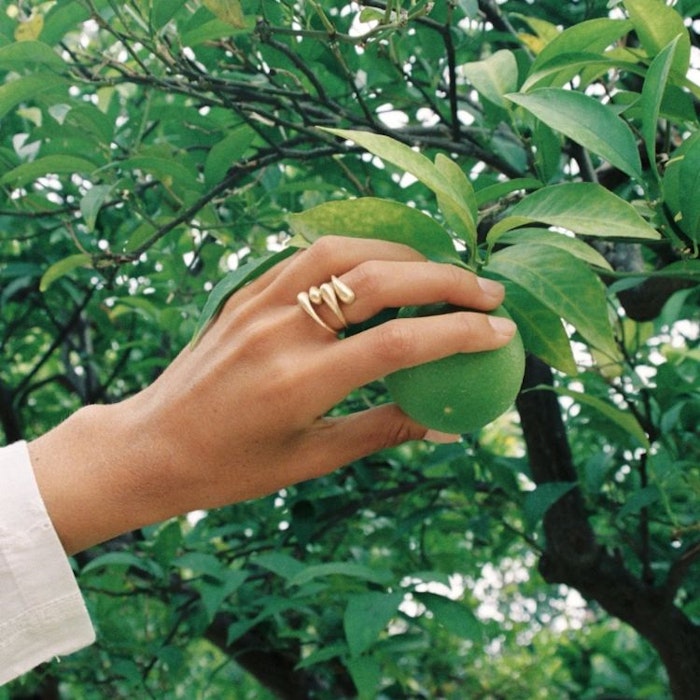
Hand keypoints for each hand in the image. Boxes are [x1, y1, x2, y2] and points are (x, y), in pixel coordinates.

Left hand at [29, 237, 514, 552]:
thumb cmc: (231, 467)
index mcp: (299, 383)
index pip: (400, 343)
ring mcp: (258, 304)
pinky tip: (378, 269)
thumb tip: (445, 424)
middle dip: (446, 279)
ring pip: (342, 251)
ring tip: (437, 273)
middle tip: (488, 290)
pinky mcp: (244, 293)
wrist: (152, 445)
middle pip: (379, 281)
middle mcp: (280, 331)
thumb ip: (382, 432)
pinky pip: (307, 257)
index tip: (501, 332)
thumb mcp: (311, 460)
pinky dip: (354, 254)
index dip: (460, 334)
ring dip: (401, 254)